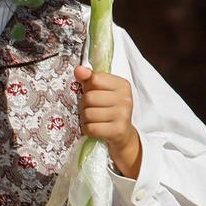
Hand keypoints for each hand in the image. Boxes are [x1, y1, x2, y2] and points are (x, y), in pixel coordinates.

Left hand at [76, 63, 141, 177]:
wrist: (122, 135)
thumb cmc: (108, 109)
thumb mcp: (101, 91)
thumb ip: (89, 78)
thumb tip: (79, 69)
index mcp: (122, 85)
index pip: (95, 79)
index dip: (88, 87)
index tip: (95, 93)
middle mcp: (126, 99)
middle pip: (89, 97)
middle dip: (85, 105)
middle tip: (93, 109)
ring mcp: (123, 115)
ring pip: (88, 113)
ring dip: (85, 119)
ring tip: (94, 119)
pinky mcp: (118, 131)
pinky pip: (90, 128)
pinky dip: (87, 130)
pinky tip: (95, 128)